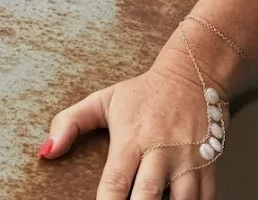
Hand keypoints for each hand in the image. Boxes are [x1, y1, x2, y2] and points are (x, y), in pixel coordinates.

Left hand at [40, 48, 223, 198]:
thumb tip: (45, 152)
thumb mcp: (106, 100)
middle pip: (147, 196)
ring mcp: (188, 157)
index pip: (114, 184)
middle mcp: (160, 151)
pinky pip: (206, 198)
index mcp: (132, 139)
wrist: (194, 70)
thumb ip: (71, 122)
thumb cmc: (146, 92)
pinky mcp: (211, 162)